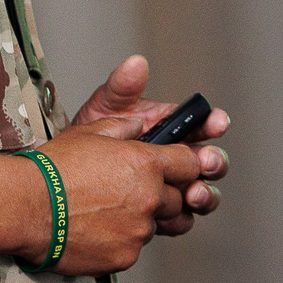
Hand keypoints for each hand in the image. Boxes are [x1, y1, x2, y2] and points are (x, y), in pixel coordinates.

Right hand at [32, 114, 202, 272]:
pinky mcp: (125, 257)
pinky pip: (132, 248)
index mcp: (147, 163)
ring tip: (103, 211)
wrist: (27, 207)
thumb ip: (123, 126)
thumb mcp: (90, 132)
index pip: (191, 164)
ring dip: (138, 219)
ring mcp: (138, 231)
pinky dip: (119, 241)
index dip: (185, 166)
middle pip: (178, 200)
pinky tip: (94, 230)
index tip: (177, 169)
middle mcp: (150, 198)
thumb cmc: (54, 167)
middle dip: (161, 196)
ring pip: (153, 225)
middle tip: (128, 192)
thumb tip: (139, 124)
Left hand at [71, 55, 230, 233]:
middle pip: (210, 162)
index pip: (202, 125)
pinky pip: (179, 219)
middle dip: (214, 161)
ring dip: (204, 194)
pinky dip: (179, 218)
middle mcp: (178, 160)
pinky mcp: (160, 215)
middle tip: (206, 161)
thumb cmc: (90, 137)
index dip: (214, 122)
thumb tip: (137, 63)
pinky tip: (170, 216)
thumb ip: (122, 87)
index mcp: (172, 130)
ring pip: (202, 194)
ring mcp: (171, 189)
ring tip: (193, 194)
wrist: (65, 178)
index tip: (218, 121)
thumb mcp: (104, 108)